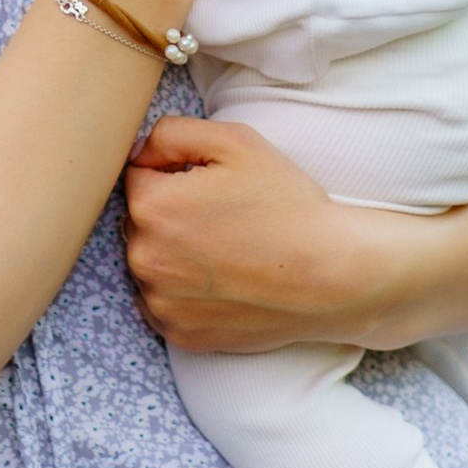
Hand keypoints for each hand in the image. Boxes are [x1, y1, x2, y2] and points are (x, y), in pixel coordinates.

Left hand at [123, 108, 387, 353]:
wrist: (331, 274)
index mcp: (151, 206)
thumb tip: (139, 152)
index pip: (135, 176)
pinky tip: (221, 282)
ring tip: (224, 251)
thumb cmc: (286, 204)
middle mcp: (145, 258)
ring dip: (171, 255)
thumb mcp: (234, 141)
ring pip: (149, 263)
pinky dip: (183, 293)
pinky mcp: (180, 334)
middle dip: (167, 215)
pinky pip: (163, 303)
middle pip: (138, 222)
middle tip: (221, 218)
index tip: (209, 186)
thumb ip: (170, 133)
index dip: (173, 174)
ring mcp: (161, 302)